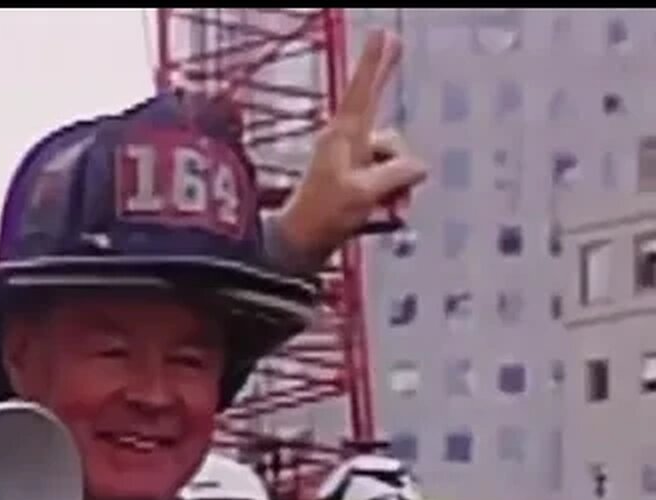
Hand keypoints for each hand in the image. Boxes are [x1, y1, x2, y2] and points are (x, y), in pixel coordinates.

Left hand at [277, 28, 428, 271]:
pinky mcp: (354, 187)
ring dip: (398, 190)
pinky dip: (391, 203)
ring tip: (380, 211)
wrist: (299, 248)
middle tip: (395, 49)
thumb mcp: (366, 191)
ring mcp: (351, 165)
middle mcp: (347, 144)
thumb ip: (398, 173)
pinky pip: (389, 185)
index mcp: (344, 136)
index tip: (385, 34)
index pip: (364, 91)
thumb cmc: (323, 217)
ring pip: (395, 164)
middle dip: (393, 116)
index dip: (376, 63)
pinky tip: (379, 221)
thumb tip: (417, 168)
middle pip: (383, 122)